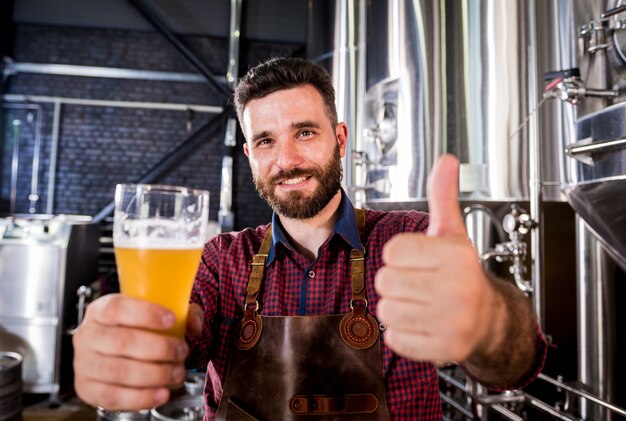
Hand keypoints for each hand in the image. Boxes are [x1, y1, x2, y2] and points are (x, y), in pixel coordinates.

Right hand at [73, 294, 203, 409]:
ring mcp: (84, 364)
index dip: (146, 314)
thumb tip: (194, 324)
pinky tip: (161, 393)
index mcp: (100, 310)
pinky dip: (141, 397)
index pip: (117, 308)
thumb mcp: (158, 313)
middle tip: (181, 351)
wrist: (115, 352)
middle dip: (159, 348)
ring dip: (154, 374)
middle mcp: (88, 335)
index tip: (172, 320)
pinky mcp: (87, 389)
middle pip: (121, 342)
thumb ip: (182, 313)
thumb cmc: (137, 329)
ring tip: (177, 373)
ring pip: (118, 371)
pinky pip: (113, 396)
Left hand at [375, 154, 501, 363]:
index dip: (399, 255)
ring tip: (419, 303)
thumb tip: (447, 160)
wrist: (490, 320)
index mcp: (457, 256)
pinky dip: (402, 332)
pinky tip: (423, 323)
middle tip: (417, 284)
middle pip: (384, 280)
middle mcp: (458, 289)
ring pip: (386, 310)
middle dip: (395, 281)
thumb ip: (443, 197)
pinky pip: (394, 338)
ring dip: (396, 307)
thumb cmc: (463, 273)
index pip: (393, 250)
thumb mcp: (453, 233)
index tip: (417, 260)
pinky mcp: (443, 349)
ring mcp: (452, 322)